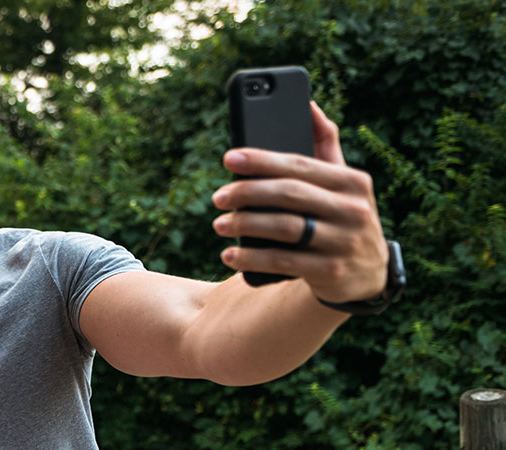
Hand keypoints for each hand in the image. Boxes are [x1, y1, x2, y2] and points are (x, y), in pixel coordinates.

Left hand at [211, 102, 388, 301]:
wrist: (368, 274)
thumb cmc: (342, 217)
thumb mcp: (342, 184)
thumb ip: (325, 146)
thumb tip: (308, 105)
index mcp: (353, 181)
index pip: (300, 165)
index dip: (262, 160)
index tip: (229, 158)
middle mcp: (354, 210)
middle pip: (289, 195)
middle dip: (247, 193)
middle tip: (218, 197)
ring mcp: (345, 243)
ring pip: (285, 228)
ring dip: (245, 225)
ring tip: (220, 224)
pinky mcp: (332, 272)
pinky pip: (284, 262)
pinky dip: (252, 258)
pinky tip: (230, 254)